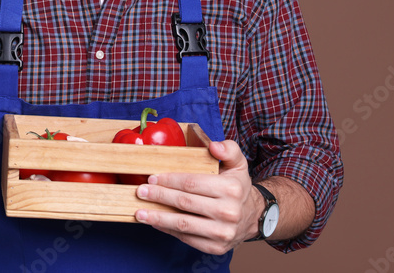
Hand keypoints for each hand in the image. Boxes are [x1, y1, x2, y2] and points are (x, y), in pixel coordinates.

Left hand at [134, 140, 260, 254]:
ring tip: (140, 213)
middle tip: (140, 192)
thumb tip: (213, 146)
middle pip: (184, 202)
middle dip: (159, 196)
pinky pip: (187, 238)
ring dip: (158, 217)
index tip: (152, 178)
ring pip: (183, 224)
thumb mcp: (238, 164)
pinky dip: (168, 230)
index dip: (169, 180)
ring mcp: (222, 232)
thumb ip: (228, 149)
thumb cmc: (237, 187)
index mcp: (231, 189)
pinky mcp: (216, 247)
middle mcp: (228, 212)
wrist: (253, 217)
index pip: (192, 183)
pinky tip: (156, 223)